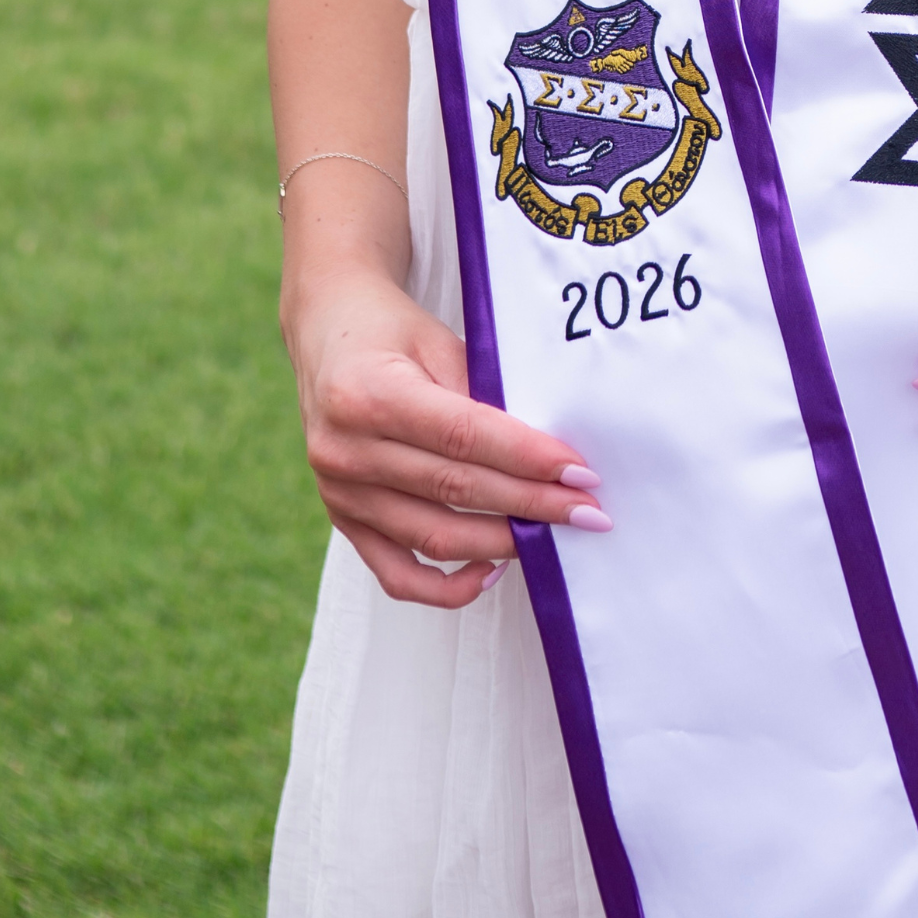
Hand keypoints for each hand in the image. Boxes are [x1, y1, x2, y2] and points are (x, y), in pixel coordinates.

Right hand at [286, 266, 607, 606]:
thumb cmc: (392, 333)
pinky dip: (448, 585)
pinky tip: (493, 569)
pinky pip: (398, 573)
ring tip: (553, 535)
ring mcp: (340, 492)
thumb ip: (484, 395)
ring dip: (503, 543)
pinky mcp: (342, 519)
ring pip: (435, 537)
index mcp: (369, 394)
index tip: (581, 473)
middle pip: (456, 489)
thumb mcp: (439, 342)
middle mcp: (346, 450)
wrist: (328, 334)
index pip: (464, 436)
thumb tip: (547, 455)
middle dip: (532, 504)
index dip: (528, 458)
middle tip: (588, 511)